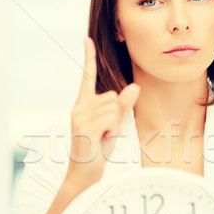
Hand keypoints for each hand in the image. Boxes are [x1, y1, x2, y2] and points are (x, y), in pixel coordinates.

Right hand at [65, 37, 139, 191]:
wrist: (84, 173)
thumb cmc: (97, 149)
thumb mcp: (113, 125)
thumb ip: (122, 107)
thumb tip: (134, 87)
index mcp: (84, 105)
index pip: (87, 76)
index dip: (88, 57)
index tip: (87, 39)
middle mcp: (79, 107)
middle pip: (113, 97)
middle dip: (116, 115)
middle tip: (104, 134)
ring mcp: (79, 116)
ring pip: (114, 107)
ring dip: (114, 124)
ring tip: (101, 138)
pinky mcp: (83, 126)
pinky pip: (111, 118)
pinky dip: (112, 130)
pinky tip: (100, 140)